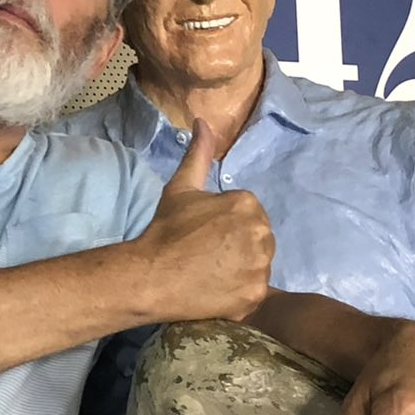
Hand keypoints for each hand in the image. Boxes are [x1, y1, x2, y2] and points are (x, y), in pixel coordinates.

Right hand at [132, 119, 273, 321]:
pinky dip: (239, 292)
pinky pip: (254, 291)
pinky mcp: (255, 294)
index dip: (224, 225)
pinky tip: (217, 290)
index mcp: (247, 203)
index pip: (247, 213)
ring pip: (258, 265)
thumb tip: (204, 120)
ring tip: (212, 273)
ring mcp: (260, 266)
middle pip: (257, 239)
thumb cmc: (166, 230)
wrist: (153, 275)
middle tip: (207, 256)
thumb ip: (198, 154)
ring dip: (241, 269)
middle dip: (238, 246)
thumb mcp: (181, 187)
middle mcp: (261, 232)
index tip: (203, 235)